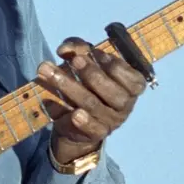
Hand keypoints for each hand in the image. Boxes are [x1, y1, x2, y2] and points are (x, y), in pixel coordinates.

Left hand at [36, 37, 146, 164]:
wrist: (74, 119)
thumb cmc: (86, 83)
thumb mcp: (85, 63)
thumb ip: (78, 49)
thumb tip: (65, 49)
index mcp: (132, 85)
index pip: (130, 76)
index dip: (111, 64)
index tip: (92, 53)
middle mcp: (125, 104)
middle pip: (112, 91)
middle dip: (92, 74)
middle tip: (74, 61)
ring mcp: (112, 121)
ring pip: (94, 104)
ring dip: (71, 88)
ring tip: (50, 73)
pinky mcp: (97, 134)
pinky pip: (92, 129)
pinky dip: (84, 121)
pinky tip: (74, 113)